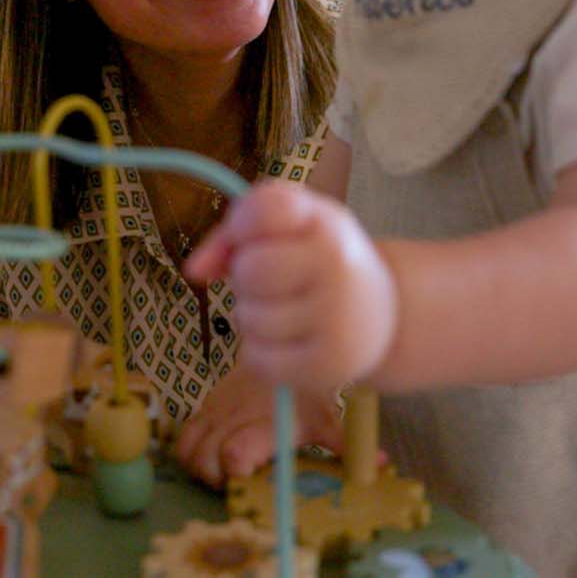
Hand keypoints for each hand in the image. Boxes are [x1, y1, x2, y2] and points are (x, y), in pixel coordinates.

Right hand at [172, 363, 343, 487]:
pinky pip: (182, 437)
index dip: (234, 474)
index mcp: (266, 423)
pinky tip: (209, 459)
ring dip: (197, 468)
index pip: (235, 453)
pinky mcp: (205, 407)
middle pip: (204, 458)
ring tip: (219, 474)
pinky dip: (189, 454)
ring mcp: (216, 412)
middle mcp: (235, 418)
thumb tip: (380, 463)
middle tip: (233, 484)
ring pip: (187, 449)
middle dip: (213, 479)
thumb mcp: (327, 418)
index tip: (247, 480)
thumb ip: (347, 445)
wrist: (280, 352)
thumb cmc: (304, 393)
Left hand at [184, 182, 397, 390]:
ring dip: (253, 316)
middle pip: (248, 271)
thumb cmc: (321, 260)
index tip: (254, 235)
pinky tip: (289, 341)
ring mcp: (335, 320)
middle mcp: (337, 268)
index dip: (243, 225)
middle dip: (247, 277)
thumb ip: (235, 231)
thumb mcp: (292, 226)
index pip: (263, 210)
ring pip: (248, 319)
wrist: (383, 314)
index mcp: (327, 224)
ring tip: (286, 310)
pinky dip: (261, 353)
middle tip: (274, 280)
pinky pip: (256, 360)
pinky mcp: (327, 367)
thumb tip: (193, 270)